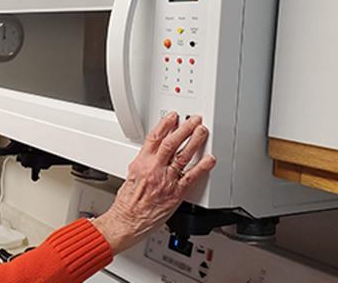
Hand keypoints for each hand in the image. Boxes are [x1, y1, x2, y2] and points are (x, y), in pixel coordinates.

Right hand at [91, 112, 215, 253]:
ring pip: (183, 156)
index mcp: (141, 163)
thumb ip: (142, 165)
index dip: (164, 125)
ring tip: (202, 132)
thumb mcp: (130, 176)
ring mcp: (166, 180)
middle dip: (184, 129)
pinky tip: (209, 159)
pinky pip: (192, 177)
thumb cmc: (127, 204)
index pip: (154, 138)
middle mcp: (154, 169)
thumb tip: (149, 158)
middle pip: (171, 143)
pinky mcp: (176, 193)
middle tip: (194, 120)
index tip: (172, 117)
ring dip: (195, 141)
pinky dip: (202, 167)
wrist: (127, 221)